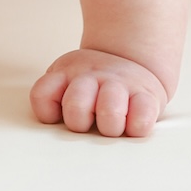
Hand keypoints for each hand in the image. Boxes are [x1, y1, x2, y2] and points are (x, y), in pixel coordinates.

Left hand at [30, 48, 168, 137]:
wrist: (133, 58)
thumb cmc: (93, 83)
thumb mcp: (67, 77)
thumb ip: (53, 96)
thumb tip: (51, 131)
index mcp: (67, 73)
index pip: (42, 95)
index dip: (48, 112)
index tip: (58, 115)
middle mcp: (92, 76)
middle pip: (76, 107)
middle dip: (80, 122)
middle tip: (90, 121)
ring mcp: (120, 84)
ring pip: (109, 113)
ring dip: (110, 126)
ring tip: (112, 125)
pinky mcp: (147, 96)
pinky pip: (141, 120)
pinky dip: (136, 128)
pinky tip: (133, 124)